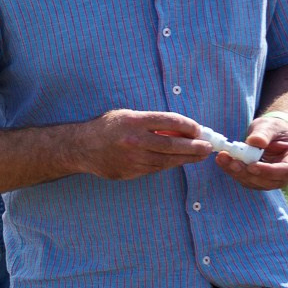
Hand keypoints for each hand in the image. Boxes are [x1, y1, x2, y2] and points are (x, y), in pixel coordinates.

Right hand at [76, 109, 212, 179]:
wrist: (80, 148)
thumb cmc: (106, 128)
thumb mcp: (127, 116)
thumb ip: (151, 122)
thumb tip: (180, 128)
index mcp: (133, 121)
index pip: (169, 122)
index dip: (189, 126)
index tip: (198, 129)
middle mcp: (133, 140)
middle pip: (172, 144)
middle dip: (194, 146)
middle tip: (207, 147)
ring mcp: (131, 158)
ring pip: (166, 160)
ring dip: (186, 158)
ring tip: (199, 156)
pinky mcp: (130, 172)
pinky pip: (155, 168)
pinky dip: (169, 164)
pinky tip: (177, 161)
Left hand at [222, 113, 287, 191]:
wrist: (271, 134)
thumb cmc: (275, 128)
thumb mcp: (271, 125)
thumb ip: (264, 133)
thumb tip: (254, 142)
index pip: (286, 171)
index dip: (269, 171)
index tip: (252, 166)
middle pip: (269, 181)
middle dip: (248, 173)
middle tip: (232, 162)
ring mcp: (273, 179)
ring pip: (255, 182)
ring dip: (237, 173)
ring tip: (223, 158)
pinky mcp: (259, 180)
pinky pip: (246, 179)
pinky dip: (233, 171)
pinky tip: (223, 160)